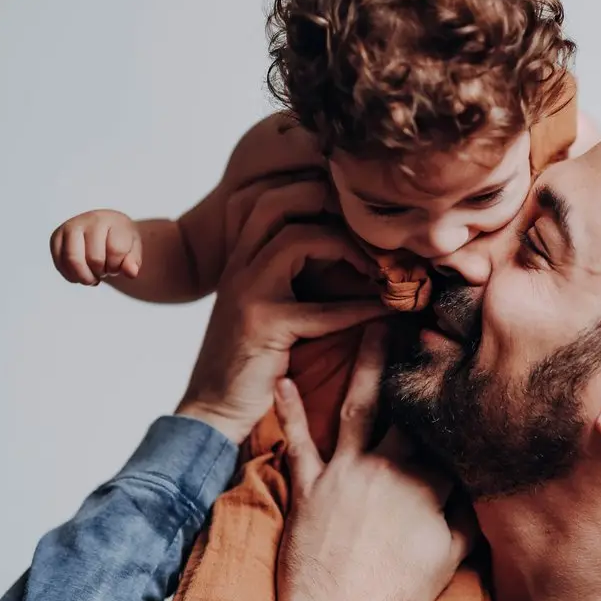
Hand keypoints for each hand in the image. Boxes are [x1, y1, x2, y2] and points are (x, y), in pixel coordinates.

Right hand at [51, 209, 141, 284]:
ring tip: (93, 276)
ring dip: (86, 277)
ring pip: (73, 261)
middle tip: (106, 270)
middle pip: (94, 259)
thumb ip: (133, 261)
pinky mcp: (56, 238)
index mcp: (110, 220)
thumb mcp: (133, 249)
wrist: (104, 229)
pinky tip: (82, 273)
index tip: (119, 263)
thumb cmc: (119, 239)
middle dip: (102, 272)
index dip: (118, 266)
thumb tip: (131, 272)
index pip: (116, 250)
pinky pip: (60, 265)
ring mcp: (69, 227)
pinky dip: (72, 276)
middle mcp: (88, 219)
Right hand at [176, 181, 385, 445]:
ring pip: (299, 238)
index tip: (352, 204)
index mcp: (238, 260)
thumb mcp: (264, 309)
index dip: (307, 188)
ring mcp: (247, 293)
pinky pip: (322, 308)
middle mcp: (238, 267)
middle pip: (276, 200)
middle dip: (327, 198)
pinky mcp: (264, 326)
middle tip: (370, 220)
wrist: (213, 412)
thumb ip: (288, 279)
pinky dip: (361, 308)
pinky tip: (386, 311)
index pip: (263, 197)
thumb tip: (348, 259)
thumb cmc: (249, 364)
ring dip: (349, 246)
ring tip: (381, 264)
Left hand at [274, 323, 476, 600]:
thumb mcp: (448, 560)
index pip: (448, 431)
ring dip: (367, 364)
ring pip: (359, 405)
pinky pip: (298, 441)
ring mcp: (347, 473)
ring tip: (372, 325)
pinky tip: (282, 380)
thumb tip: (488, 494)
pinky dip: (290, 410)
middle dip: (419, 361)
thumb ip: (468, 521)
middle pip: (408, 404)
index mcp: (428, 484)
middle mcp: (389, 468)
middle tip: (425, 319)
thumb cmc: (396, 597)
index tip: (468, 362)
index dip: (459, 397)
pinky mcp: (309, 487)